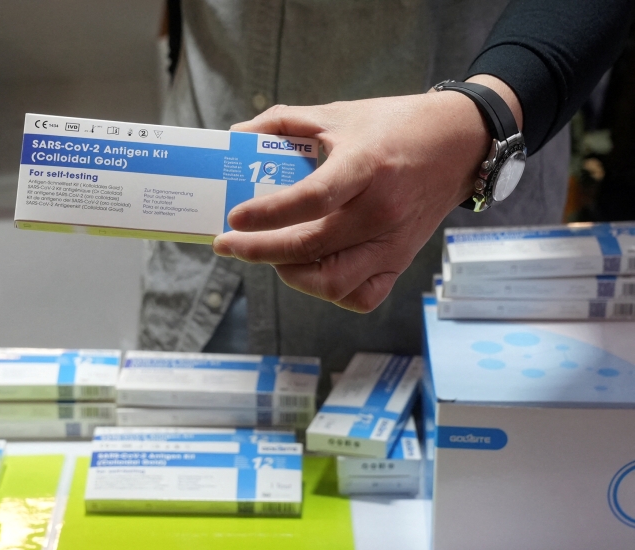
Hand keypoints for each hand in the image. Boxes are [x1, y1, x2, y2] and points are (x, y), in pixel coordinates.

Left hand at [212, 75, 520, 312]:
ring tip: (269, 254)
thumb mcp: (339, 113)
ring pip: (333, 282)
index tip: (233, 218)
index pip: (312, 199)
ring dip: (291, 274)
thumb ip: (284, 122)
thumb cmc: (395, 126)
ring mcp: (393, 243)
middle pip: (311, 247)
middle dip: (259, 251)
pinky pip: (360, 296)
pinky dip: (329, 292)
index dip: (268, 213)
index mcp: (366, 166)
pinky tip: (309, 270)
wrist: (461, 143)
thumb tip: (236, 135)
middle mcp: (382, 211)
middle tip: (228, 244)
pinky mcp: (401, 262)